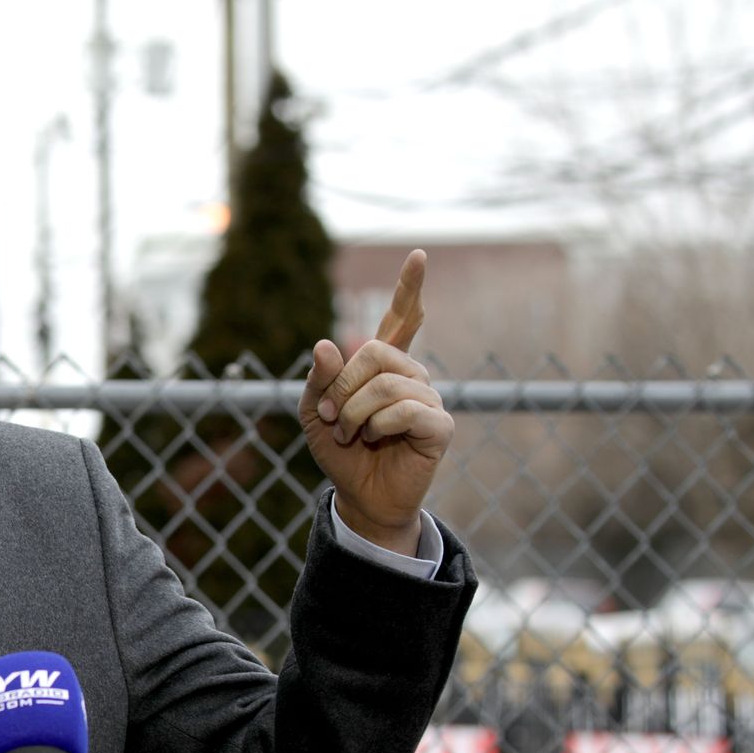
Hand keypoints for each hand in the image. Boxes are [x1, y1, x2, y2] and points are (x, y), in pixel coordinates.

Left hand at [298, 249, 450, 555]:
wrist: (359, 497)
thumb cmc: (340, 452)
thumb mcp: (313, 413)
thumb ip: (319, 379)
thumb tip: (327, 344)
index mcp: (383, 367)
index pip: (401, 319)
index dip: (409, 288)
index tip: (417, 255)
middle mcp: (411, 375)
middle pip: (375, 352)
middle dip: (342, 386)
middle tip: (331, 416)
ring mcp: (429, 398)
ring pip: (385, 384)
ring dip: (354, 413)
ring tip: (352, 435)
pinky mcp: (440, 425)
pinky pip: (405, 409)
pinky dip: (378, 425)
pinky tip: (376, 440)